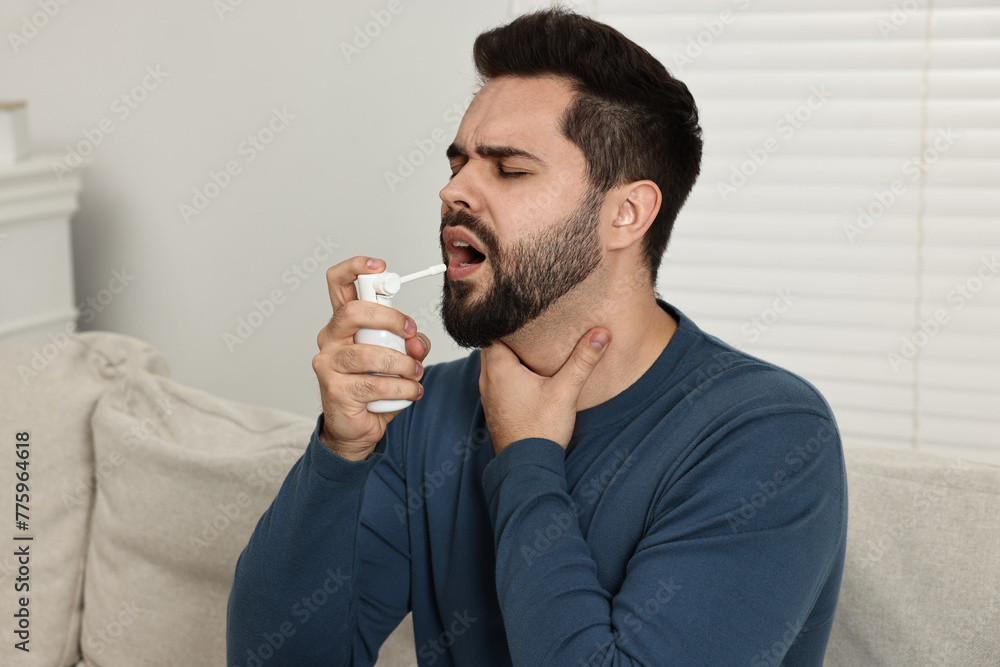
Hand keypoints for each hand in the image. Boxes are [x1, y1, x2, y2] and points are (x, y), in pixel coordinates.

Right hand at [312, 256, 430, 460]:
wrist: (356, 427)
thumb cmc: (375, 386)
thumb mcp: (400, 356)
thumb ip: (412, 343)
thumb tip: (417, 341)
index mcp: (344, 322)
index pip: (338, 283)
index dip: (356, 268)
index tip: (381, 266)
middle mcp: (330, 338)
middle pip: (353, 311)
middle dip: (390, 318)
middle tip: (411, 333)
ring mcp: (329, 364)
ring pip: (369, 353)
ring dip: (402, 363)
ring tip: (415, 373)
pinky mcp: (335, 390)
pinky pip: (375, 384)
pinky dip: (402, 389)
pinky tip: (411, 392)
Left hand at [479, 328, 609, 453]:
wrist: (526, 466)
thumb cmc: (540, 431)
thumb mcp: (565, 391)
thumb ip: (583, 360)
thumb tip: (600, 334)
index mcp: (499, 367)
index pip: (492, 328)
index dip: (507, 316)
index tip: (525, 309)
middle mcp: (487, 378)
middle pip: (493, 343)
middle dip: (511, 333)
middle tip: (532, 322)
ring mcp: (489, 393)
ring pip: (494, 361)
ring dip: (509, 353)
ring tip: (532, 343)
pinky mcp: (495, 404)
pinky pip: (497, 377)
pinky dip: (509, 370)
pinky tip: (528, 372)